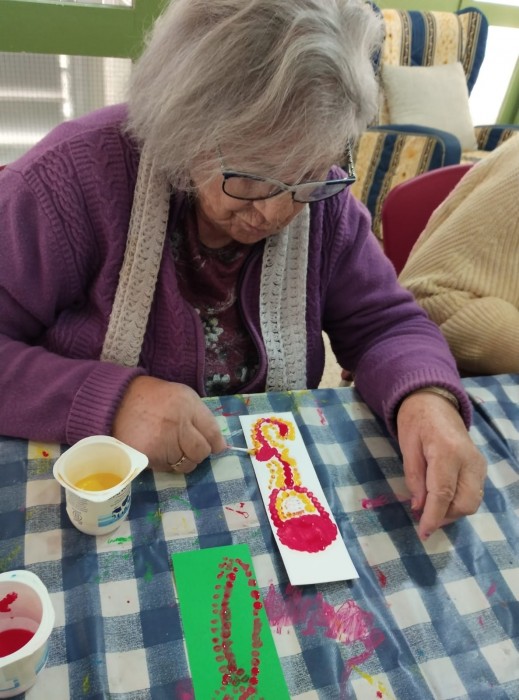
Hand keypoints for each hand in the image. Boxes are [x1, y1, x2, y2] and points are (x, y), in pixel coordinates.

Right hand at [112, 376, 226, 471]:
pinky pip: (166, 469)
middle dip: (198, 453)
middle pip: (201, 453)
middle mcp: (178, 425)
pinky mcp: (148, 457)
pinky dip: (165, 463)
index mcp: (188, 407)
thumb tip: (220, 446)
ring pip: (185, 465)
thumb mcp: (184, 397)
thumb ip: (203, 418)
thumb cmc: (156, 398)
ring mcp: (162, 443)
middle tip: (186, 445)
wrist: (118, 400)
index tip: (213, 446)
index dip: (215, 443)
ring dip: (181, 460)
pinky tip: (156, 449)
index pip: (213, 434)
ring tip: (168, 446)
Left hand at [396, 391, 486, 539]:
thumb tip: (419, 508)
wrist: (434, 401)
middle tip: (423, 518)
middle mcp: (469, 460)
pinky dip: (458, 501)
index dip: (433, 517)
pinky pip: (473, 493)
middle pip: (464, 503)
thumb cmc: (415, 420)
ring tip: (430, 508)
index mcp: (447, 452)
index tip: (423, 533)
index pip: (443, 493)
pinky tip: (441, 498)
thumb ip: (414, 478)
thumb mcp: (407, 447)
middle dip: (444, 516)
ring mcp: (478, 463)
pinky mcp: (480, 466)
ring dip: (451, 511)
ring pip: (472, 502)